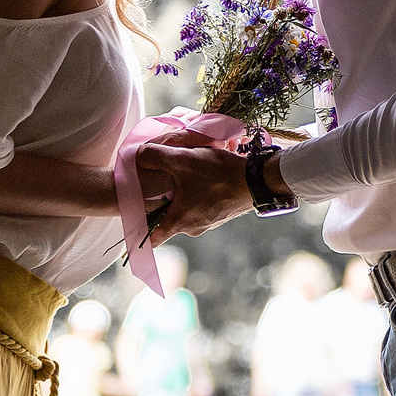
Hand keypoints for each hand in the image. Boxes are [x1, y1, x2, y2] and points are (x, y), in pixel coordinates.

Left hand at [138, 133, 252, 238]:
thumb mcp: (183, 160)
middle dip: (164, 203)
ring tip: (186, 177)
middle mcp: (193, 228)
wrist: (258, 180)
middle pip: (168, 220)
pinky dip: (199, 196)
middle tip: (162, 184)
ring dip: (184, 197)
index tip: (136, 215)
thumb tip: (138, 155)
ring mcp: (210, 223)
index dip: (140, 229)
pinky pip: (203, 208)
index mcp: (179, 222)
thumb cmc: (218, 174)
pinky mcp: (222, 215)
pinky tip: (204, 179)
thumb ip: (155, 156)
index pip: (151, 239)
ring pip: (187, 212)